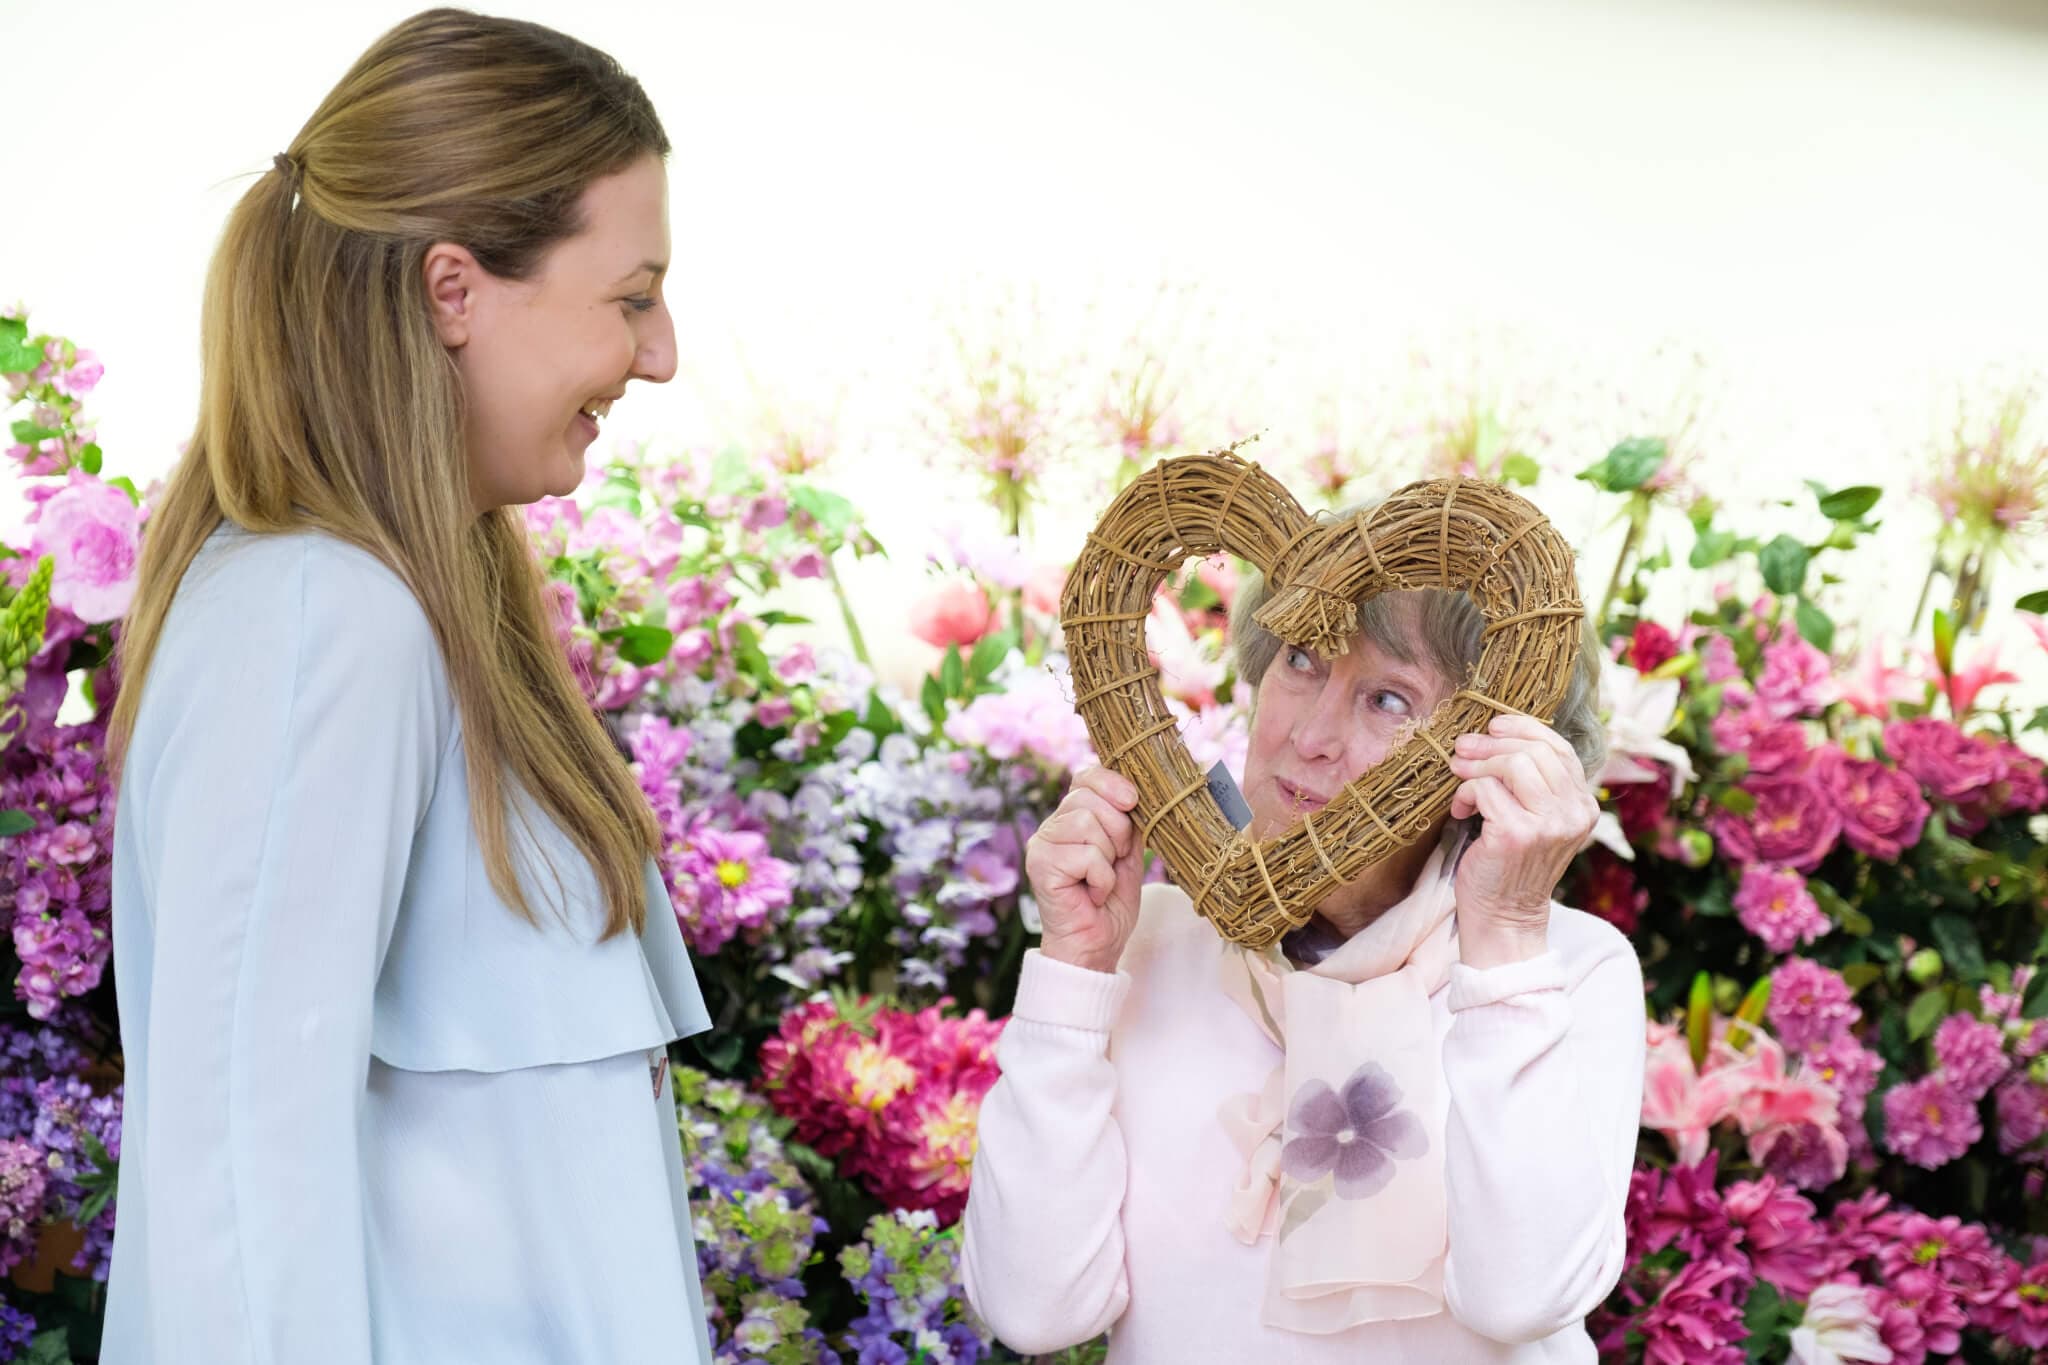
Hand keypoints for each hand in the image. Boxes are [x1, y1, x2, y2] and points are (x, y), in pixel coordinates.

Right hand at [1025, 765, 1144, 973]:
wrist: (1096, 947)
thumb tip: (1137, 790)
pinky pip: (1086, 855)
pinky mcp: (1039, 866)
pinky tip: (1094, 894)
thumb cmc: (1110, 904)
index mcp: (1070, 818)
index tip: (1133, 802)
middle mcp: (1050, 828)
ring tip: (1102, 880)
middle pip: (1089, 799)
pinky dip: (1102, 878)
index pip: (1085, 777)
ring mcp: (1041, 845)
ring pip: (1087, 824)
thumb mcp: (1128, 854)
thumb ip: (1127, 821)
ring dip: (1108, 857)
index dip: (1111, 783)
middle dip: (1117, 831)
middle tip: (1113, 863)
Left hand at [1447, 713, 1598, 968]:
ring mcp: (1548, 824)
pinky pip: (1485, 789)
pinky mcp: (1517, 834)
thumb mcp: (1534, 819)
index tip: (1493, 726)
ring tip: (1459, 778)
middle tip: (1462, 750)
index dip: (1524, 728)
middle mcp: (1574, 813)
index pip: (1560, 748)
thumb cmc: (1511, 865)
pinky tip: (1460, 812)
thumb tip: (1496, 731)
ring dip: (1477, 766)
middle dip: (1491, 744)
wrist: (1504, 917)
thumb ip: (1533, 783)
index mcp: (1583, 806)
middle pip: (1534, 750)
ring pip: (1512, 763)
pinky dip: (1465, 794)